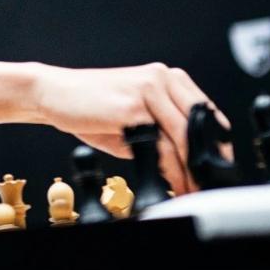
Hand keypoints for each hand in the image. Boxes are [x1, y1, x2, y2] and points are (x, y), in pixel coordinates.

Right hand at [34, 62, 231, 195]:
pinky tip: (172, 184)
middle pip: (200, 125)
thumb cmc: (91, 108)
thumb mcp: (133, 119)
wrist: (53, 93)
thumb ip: (161, 135)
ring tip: (194, 191)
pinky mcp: (133, 106)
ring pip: (184, 137)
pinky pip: (162, 145)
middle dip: (208, 160)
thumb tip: (186, 167)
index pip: (206, 113)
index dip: (216, 144)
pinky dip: (171, 170)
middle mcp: (162, 78)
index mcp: (166, 77)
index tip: (217, 169)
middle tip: (210, 185)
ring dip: (192, 170)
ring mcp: (148, 89)